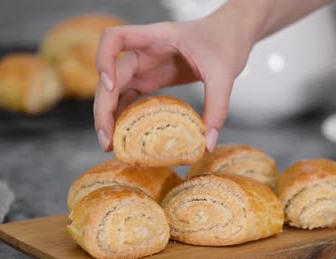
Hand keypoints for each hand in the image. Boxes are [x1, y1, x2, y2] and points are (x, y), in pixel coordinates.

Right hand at [93, 16, 253, 151]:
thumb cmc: (226, 42)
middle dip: (103, 107)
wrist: (232, 35)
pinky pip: (129, 98)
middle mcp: (144, 52)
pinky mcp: (152, 80)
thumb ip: (217, 106)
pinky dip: (123, 116)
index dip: (103, 59)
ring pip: (114, 90)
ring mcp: (145, 67)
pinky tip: (123, 137)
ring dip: (108, 116)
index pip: (114, 37)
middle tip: (107, 141)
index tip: (110, 85)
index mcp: (156, 38)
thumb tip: (207, 145)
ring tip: (110, 146)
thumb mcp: (225, 73)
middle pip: (110, 75)